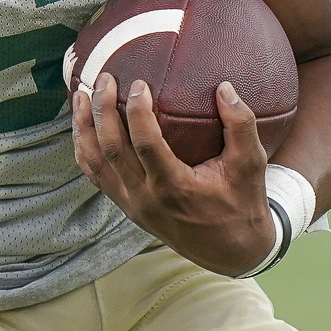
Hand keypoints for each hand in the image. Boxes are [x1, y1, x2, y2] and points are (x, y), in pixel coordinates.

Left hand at [72, 73, 275, 275]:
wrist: (230, 251)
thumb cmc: (242, 204)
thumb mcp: (251, 166)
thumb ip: (241, 126)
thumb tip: (225, 88)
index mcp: (175, 187)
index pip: (145, 144)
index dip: (138, 112)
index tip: (139, 84)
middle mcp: (146, 197)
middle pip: (111, 149)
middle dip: (102, 110)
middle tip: (104, 79)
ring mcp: (131, 204)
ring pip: (94, 162)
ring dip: (83, 128)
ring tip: (80, 95)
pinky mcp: (125, 207)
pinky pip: (95, 176)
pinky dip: (84, 149)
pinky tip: (82, 127)